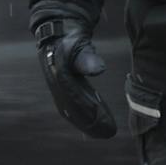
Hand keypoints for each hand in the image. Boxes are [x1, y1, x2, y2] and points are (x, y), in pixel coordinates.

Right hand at [35, 20, 117, 139]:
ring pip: (73, 111)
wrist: (58, 30)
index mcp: (59, 78)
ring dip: (88, 123)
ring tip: (105, 133)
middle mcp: (57, 87)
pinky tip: (97, 121)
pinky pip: (75, 106)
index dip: (88, 113)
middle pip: (73, 110)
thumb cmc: (70, 37)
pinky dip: (85, 116)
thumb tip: (99, 69)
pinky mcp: (66, 88)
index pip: (74, 100)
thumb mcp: (78, 43)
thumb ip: (86, 57)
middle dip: (90, 124)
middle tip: (107, 134)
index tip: (102, 123)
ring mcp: (60, 89)